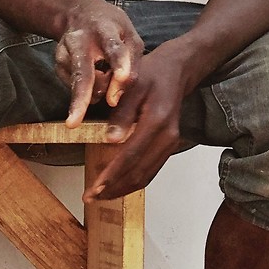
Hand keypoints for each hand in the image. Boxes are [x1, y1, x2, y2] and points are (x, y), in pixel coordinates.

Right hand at [53, 0, 142, 124]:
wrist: (78, 12)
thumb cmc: (112, 29)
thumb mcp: (130, 38)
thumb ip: (131, 66)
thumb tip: (114, 100)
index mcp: (105, 30)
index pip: (114, 47)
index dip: (120, 63)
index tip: (122, 77)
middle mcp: (80, 41)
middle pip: (82, 72)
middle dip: (80, 96)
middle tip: (74, 122)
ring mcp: (64, 53)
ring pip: (79, 84)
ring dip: (95, 91)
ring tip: (104, 74)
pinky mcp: (57, 64)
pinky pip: (74, 87)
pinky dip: (88, 88)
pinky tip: (94, 73)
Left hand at [84, 49, 193, 200]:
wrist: (176, 71)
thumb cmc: (151, 74)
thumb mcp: (131, 86)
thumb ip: (121, 114)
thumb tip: (109, 139)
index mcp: (157, 122)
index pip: (131, 156)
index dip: (112, 175)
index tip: (95, 188)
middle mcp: (167, 137)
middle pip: (140, 172)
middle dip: (115, 188)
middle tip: (91, 197)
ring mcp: (170, 143)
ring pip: (147, 175)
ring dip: (124, 188)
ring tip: (101, 195)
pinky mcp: (168, 145)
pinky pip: (151, 169)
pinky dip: (134, 180)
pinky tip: (118, 185)